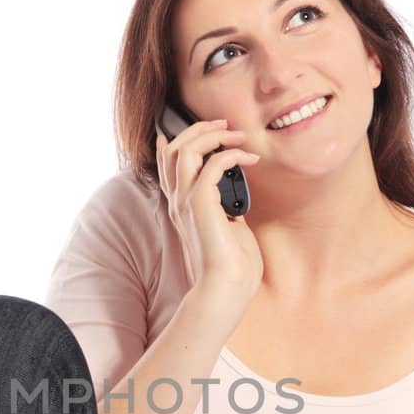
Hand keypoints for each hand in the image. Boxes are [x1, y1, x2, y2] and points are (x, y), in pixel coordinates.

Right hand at [155, 120, 262, 297]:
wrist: (226, 289)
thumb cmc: (232, 266)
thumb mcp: (228, 227)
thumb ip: (225, 206)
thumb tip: (235, 190)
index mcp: (180, 207)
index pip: (165, 164)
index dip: (173, 141)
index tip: (196, 127)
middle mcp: (178, 201)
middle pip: (172, 149)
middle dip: (198, 129)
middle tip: (225, 125)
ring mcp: (186, 202)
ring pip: (186, 150)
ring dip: (213, 135)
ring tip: (237, 136)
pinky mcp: (201, 205)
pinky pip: (212, 165)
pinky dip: (231, 155)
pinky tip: (249, 160)